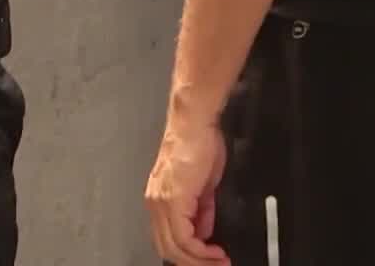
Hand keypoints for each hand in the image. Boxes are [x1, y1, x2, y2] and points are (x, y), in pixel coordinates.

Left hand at [145, 117, 230, 265]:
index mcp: (160, 199)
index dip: (190, 256)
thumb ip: (201, 209)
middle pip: (168, 249)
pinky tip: (214, 250)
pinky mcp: (173, 198)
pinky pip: (183, 236)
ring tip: (219, 262)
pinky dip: (200, 249)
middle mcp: (155, 203)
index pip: (168, 240)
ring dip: (199, 260)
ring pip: (174, 247)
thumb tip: (204, 229)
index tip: (212, 260)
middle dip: (194, 263)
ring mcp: (161, 201)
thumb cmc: (198, 144)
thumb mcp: (202, 185)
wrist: (195, 123)